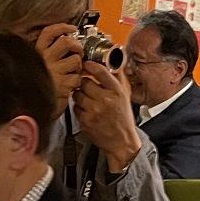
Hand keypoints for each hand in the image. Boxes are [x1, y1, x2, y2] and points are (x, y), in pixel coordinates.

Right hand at [31, 23, 84, 102]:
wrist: (31, 109)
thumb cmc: (33, 88)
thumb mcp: (34, 67)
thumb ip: (44, 56)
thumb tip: (61, 44)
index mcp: (36, 53)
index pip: (49, 33)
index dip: (62, 27)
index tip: (72, 29)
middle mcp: (45, 59)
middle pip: (66, 42)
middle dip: (76, 46)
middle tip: (78, 51)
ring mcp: (55, 71)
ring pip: (75, 60)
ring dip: (78, 65)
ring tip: (73, 72)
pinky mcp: (63, 84)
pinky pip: (77, 77)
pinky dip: (77, 81)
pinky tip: (70, 85)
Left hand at [74, 56, 142, 172]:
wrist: (122, 140)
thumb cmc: (122, 117)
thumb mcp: (124, 95)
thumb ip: (117, 77)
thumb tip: (111, 60)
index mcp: (116, 91)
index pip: (100, 71)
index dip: (89, 65)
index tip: (85, 64)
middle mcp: (105, 100)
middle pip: (84, 82)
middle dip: (83, 83)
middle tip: (86, 86)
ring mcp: (94, 110)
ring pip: (77, 94)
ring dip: (79, 95)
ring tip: (87, 100)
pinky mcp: (85, 121)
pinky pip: (75, 107)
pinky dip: (78, 108)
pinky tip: (86, 110)